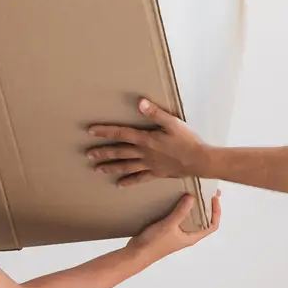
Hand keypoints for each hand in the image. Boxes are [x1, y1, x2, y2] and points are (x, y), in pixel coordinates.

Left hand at [87, 99, 212, 186]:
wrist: (199, 161)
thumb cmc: (187, 140)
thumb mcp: (172, 123)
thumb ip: (155, 113)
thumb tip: (140, 102)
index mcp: (146, 139)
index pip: (121, 133)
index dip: (105, 131)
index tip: (90, 131)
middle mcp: (144, 153)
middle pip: (119, 152)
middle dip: (103, 152)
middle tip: (88, 155)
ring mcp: (149, 165)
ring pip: (126, 166)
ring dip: (111, 167)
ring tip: (98, 169)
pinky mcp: (156, 173)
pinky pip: (139, 178)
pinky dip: (129, 182)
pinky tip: (119, 185)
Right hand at [127, 191, 221, 259]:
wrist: (136, 253)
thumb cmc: (153, 244)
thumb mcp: (168, 225)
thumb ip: (180, 212)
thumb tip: (192, 198)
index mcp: (192, 237)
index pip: (212, 225)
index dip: (216, 212)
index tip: (214, 198)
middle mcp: (187, 235)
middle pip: (203, 220)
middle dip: (205, 206)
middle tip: (205, 191)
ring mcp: (177, 232)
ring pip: (190, 218)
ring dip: (192, 206)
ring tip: (192, 192)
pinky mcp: (168, 229)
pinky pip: (178, 217)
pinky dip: (180, 208)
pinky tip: (175, 199)